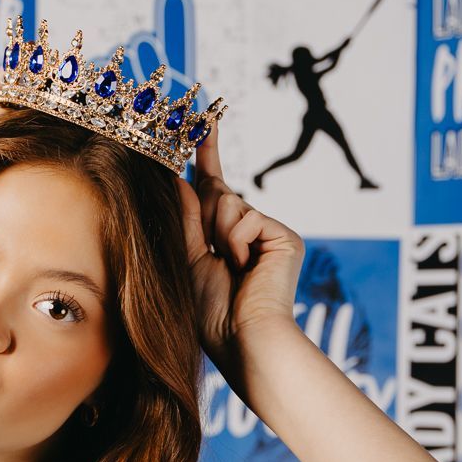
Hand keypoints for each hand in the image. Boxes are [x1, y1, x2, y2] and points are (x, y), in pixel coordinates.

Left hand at [177, 119, 302, 378]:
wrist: (242, 340)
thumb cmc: (210, 313)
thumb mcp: (187, 258)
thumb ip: (186, 218)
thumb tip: (177, 177)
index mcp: (224, 239)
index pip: (212, 188)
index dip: (207, 155)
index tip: (203, 121)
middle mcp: (249, 232)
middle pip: (217, 193)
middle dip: (206, 218)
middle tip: (214, 254)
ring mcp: (269, 233)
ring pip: (230, 202)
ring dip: (219, 232)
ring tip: (230, 268)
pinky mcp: (285, 236)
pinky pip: (247, 215)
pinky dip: (237, 240)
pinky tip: (244, 267)